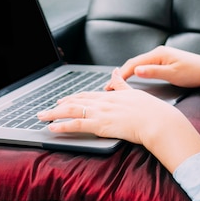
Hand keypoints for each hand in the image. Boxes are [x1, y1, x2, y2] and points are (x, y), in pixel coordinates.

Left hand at [37, 68, 178, 144]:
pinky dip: (63, 126)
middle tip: (45, 110)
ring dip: (54, 114)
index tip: (62, 100)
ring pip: (71, 111)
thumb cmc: (150, 110)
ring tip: (42, 117)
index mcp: (110, 95)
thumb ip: (121, 84)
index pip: (86, 95)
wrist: (158, 121)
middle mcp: (103, 102)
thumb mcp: (133, 92)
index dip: (72, 97)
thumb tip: (115, 72)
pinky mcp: (100, 125)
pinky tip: (53, 128)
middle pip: (75, 102)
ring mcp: (101, 113)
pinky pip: (77, 125)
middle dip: (58, 106)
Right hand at [113, 46, 199, 127]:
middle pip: (134, 63)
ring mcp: (161, 57)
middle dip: (121, 74)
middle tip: (109, 86)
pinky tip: (133, 79)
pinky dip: (136, 73)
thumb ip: (154, 72)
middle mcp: (158, 53)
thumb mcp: (173, 74)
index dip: (121, 74)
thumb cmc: (195, 72)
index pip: (133, 63)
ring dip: (127, 73)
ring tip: (117, 84)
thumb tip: (136, 70)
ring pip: (139, 65)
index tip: (111, 84)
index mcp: (158, 54)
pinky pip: (146, 67)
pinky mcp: (165, 62)